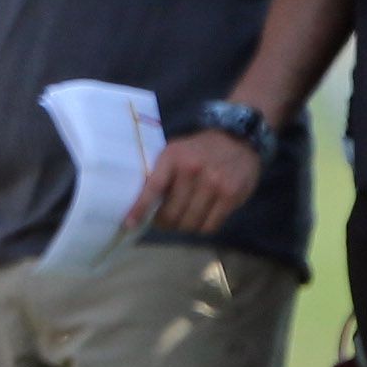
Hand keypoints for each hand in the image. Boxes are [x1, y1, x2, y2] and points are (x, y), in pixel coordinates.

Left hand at [124, 130, 263, 236]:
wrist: (237, 139)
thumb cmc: (198, 150)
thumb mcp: (175, 152)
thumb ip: (160, 173)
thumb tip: (143, 204)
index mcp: (173, 157)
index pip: (153, 187)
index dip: (140, 209)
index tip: (129, 224)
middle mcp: (193, 169)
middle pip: (171, 213)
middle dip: (165, 222)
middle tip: (164, 221)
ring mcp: (214, 183)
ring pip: (190, 222)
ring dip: (183, 226)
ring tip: (182, 219)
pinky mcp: (231, 195)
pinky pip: (209, 225)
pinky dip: (202, 227)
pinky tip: (201, 218)